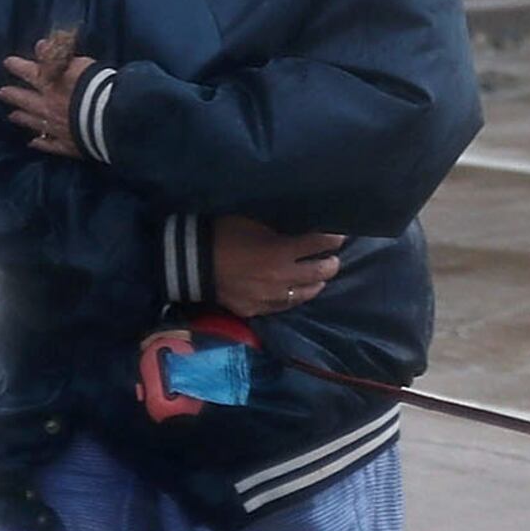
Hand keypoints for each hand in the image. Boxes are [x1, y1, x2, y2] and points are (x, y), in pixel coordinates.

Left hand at [0, 36, 91, 155]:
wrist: (110, 117)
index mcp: (50, 85)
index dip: (18, 66)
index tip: (7, 62)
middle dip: (12, 95)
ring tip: (11, 116)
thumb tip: (40, 46)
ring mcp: (55, 127)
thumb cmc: (96, 87)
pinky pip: (49, 145)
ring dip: (22, 118)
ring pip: (34, 122)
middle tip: (0, 93)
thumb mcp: (78, 64)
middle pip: (25, 100)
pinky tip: (33, 143)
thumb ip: (56, 56)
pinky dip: (40, 143)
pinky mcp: (67, 144)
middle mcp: (48, 106)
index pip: (29, 72)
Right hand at [214, 218, 345, 318]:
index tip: (338, 233)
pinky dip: (295, 296)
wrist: (190, 262)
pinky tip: (298, 290)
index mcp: (280, 251)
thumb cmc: (222, 234)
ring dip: (317, 282)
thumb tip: (303, 223)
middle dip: (331, 262)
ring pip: (307, 293)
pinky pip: (285, 305)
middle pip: (320, 272)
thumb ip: (281, 226)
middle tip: (332, 257)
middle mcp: (280, 277)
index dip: (333, 238)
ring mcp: (269, 297)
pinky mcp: (257, 310)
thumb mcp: (254, 221)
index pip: (320, 244)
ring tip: (319, 276)